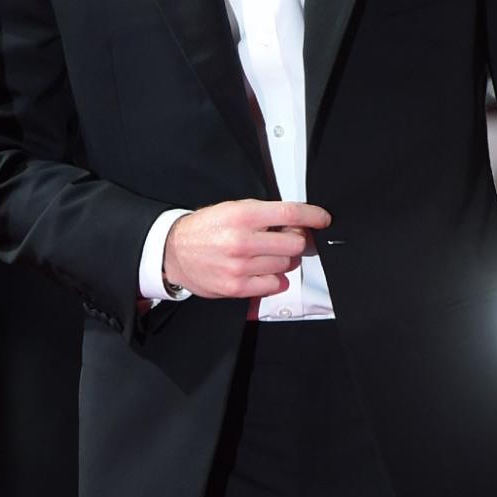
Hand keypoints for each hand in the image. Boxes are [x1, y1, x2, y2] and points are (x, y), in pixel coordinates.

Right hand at [162, 199, 331, 298]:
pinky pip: (275, 285)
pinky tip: (260, 270)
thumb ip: (262, 214)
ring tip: (264, 254)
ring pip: (287, 264)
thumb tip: (296, 223)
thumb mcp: (230, 209)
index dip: (313, 216)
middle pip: (296, 243)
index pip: (289, 214)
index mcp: (241, 215)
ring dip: (282, 259)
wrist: (174, 252)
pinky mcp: (237, 287)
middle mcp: (242, 241)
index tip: (323, 218)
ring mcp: (240, 266)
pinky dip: (273, 278)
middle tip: (286, 238)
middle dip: (297, 240)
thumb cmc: (204, 229)